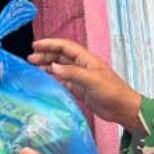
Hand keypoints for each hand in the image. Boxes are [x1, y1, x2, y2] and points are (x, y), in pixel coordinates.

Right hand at [28, 38, 142, 130]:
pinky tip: (44, 81)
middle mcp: (82, 66)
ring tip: (33, 68)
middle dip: (46, 55)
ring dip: (48, 67)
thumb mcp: (92, 81)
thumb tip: (53, 67)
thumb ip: (73, 73)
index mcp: (87, 59)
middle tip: (30, 59)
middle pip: (61, 56)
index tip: (35, 45)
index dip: (50, 44)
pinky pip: (63, 81)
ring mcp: (81, 78)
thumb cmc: (112, 92)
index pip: (66, 47)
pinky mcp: (80, 89)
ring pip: (61, 68)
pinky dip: (53, 80)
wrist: (123, 109)